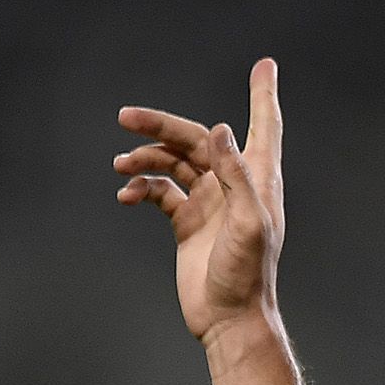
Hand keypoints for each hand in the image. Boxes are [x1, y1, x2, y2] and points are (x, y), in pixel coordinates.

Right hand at [114, 58, 285, 344]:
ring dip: (146, 159)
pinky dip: (142, 188)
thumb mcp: (249, 223)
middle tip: (126, 116)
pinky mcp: (187, 223)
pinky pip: (160, 192)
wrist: (229, 319)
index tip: (264, 65)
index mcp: (257, 179)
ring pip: (174, 164)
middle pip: (197, 139)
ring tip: (120, 165)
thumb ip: (236, 175)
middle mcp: (233, 184)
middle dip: (161, 125)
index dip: (263, 95)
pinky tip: (126, 196)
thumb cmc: (247, 275)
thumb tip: (219, 129)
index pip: (263, 127)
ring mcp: (208, 202)